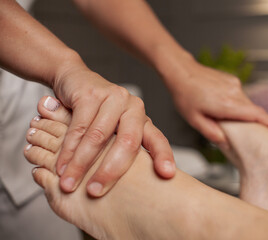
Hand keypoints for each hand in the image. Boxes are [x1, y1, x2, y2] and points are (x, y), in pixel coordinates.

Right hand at [51, 64, 174, 196]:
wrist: (74, 81)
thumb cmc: (96, 113)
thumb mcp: (113, 131)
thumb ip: (121, 150)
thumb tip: (130, 187)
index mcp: (142, 119)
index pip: (157, 140)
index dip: (163, 156)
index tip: (167, 174)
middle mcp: (133, 107)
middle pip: (128, 142)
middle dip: (110, 171)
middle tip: (95, 192)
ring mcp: (113, 97)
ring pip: (99, 137)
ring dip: (81, 164)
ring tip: (69, 184)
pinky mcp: (91, 93)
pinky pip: (79, 127)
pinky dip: (68, 149)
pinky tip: (61, 165)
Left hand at [165, 59, 267, 145]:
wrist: (181, 72)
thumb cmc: (185, 96)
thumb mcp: (195, 120)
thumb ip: (212, 133)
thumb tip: (226, 143)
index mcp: (227, 104)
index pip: (257, 115)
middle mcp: (234, 93)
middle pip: (253, 111)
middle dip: (254, 123)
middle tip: (249, 134)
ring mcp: (234, 84)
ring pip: (246, 103)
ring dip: (243, 113)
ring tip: (229, 120)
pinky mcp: (232, 80)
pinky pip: (240, 95)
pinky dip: (237, 104)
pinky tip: (222, 106)